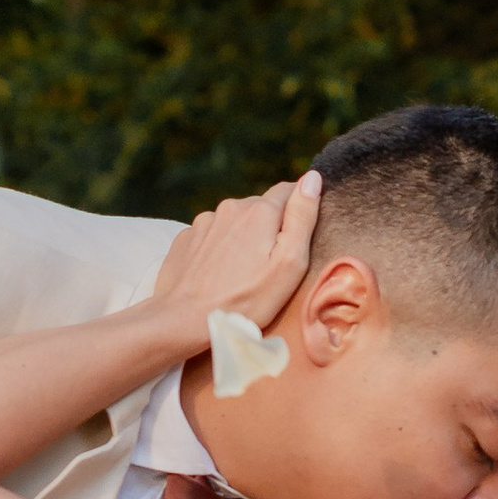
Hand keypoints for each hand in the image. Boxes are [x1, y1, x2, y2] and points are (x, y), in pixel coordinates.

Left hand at [152, 175, 323, 341]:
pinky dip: (220, 249)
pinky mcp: (186, 238)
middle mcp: (231, 207)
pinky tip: (219, 274)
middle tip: (271, 265)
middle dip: (270, 228)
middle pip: (261, 208)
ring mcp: (204, 222)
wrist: (185, 320)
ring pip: (235, 222)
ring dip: (243, 238)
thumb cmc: (246, 300)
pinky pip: (212, 236)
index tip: (299, 235)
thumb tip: (312, 178)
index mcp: (260, 211)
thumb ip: (303, 217)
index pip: (289, 191)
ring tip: (243, 273)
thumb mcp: (289, 263)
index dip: (299, 208)